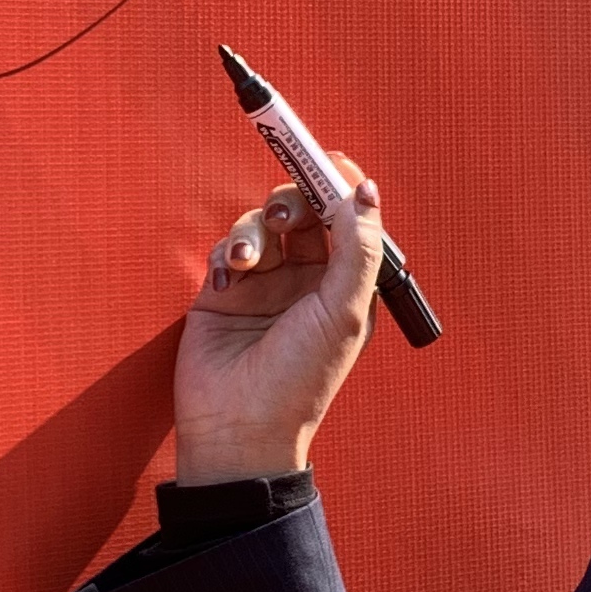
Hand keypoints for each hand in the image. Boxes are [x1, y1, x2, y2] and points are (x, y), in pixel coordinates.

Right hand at [173, 156, 384, 485]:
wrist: (237, 428)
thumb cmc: (299, 382)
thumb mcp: (344, 313)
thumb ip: (357, 248)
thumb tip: (365, 190)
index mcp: (347, 282)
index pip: (348, 215)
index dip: (337, 183)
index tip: (323, 163)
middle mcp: (309, 277)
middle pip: (304, 207)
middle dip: (293, 199)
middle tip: (285, 213)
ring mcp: (266, 282)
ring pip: (263, 222)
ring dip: (255, 232)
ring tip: (246, 262)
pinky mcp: (225, 290)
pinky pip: (229, 246)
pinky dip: (228, 253)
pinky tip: (226, 282)